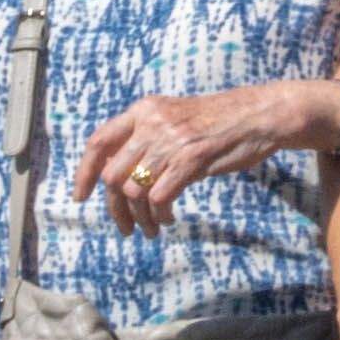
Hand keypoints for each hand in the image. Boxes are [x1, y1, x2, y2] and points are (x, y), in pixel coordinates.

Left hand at [76, 83, 328, 225]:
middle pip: (113, 175)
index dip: (84, 172)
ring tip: (150, 227)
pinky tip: (166, 219)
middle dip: (115, 208)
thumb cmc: (217, 122)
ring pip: (135, 190)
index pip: (99, 142)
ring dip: (140, 217)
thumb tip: (118, 174)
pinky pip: (160, 197)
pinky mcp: (191, 159)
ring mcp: (171, 141)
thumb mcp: (173, 117)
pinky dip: (159, 214)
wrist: (259, 115)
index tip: (80, 197)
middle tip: (126, 226)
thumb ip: (145, 137)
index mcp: (142, 111)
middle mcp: (151, 124)